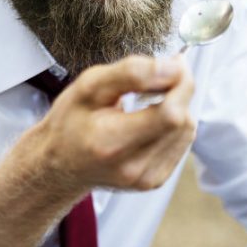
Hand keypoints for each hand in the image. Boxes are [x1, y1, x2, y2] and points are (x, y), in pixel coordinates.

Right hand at [3, 55, 195, 200]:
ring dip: (177, 108)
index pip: (170, 114)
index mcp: (111, 142)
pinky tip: (151, 121)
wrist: (60, 164)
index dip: (180, 85)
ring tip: (149, 102)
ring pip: (186, 132)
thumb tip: (173, 67)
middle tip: (162, 77)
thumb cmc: (70, 122)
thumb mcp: (89, 86)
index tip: (175, 65)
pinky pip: (181, 144)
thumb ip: (131, 73)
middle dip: (180, 92)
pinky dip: (173, 126)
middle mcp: (132, 167)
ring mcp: (146, 178)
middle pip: (182, 122)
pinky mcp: (155, 181)